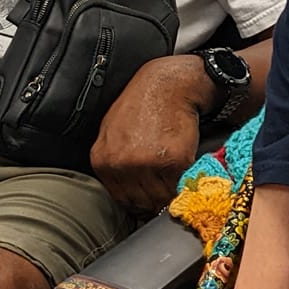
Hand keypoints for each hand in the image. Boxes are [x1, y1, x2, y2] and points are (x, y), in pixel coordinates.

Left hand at [89, 54, 209, 213]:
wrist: (169, 85)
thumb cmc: (142, 106)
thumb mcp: (112, 132)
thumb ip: (114, 162)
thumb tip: (127, 192)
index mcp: (103, 160)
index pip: (122, 200)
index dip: (140, 201)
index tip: (151, 196)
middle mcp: (122, 164)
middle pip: (142, 202)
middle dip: (155, 198)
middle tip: (166, 184)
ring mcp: (147, 164)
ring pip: (161, 198)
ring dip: (171, 191)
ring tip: (174, 174)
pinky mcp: (174, 161)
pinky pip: (180, 185)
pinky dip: (185, 180)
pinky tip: (182, 164)